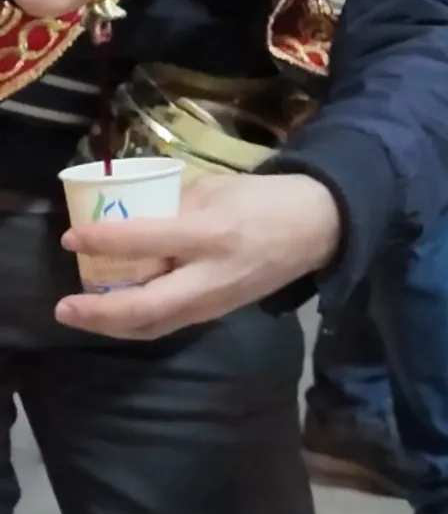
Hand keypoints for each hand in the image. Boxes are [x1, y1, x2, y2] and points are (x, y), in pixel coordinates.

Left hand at [56, 173, 340, 339]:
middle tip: (64, 307)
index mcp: (212, 233)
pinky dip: (140, 322)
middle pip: (146, 307)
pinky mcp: (221, 311)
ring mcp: (217, 299)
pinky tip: (119, 313)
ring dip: (113, 324)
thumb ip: (175, 205)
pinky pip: (172, 323)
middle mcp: (211, 274)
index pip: (147, 241)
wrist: (318, 228)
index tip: (71, 237)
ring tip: (81, 314)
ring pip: (155, 325)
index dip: (104, 240)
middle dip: (99, 313)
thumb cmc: (267, 198)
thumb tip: (132, 217)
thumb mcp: (219, 188)